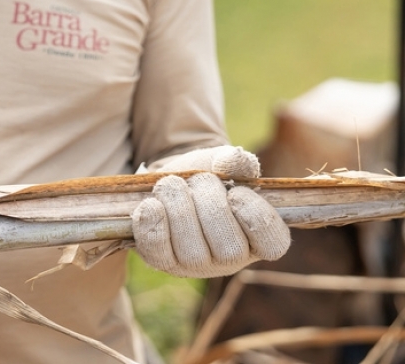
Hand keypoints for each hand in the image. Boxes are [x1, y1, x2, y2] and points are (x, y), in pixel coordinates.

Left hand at [131, 146, 290, 277]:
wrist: (169, 182)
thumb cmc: (205, 178)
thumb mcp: (222, 164)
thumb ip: (235, 161)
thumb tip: (234, 159)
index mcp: (258, 239)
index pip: (273, 243)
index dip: (253, 213)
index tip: (236, 191)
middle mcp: (230, 260)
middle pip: (229, 248)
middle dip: (211, 204)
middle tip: (200, 180)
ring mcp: (195, 265)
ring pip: (192, 252)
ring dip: (179, 208)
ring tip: (172, 184)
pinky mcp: (162, 261)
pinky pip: (158, 252)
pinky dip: (154, 224)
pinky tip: (152, 204)